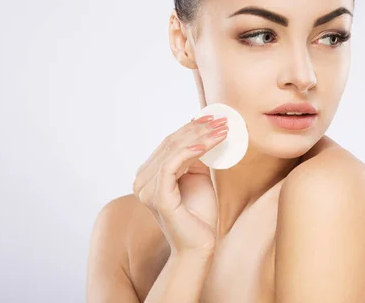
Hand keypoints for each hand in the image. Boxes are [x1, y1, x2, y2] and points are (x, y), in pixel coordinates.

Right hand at [132, 115, 227, 255]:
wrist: (200, 245)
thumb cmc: (199, 214)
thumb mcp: (198, 177)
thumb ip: (195, 157)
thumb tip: (201, 131)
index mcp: (149, 175)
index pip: (169, 143)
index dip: (191, 127)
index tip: (214, 118)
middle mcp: (142, 181)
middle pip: (171, 143)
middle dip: (198, 128)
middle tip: (221, 120)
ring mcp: (147, 190)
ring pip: (172, 151)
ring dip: (199, 137)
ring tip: (222, 130)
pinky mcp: (158, 198)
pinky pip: (171, 166)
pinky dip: (189, 152)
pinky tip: (207, 145)